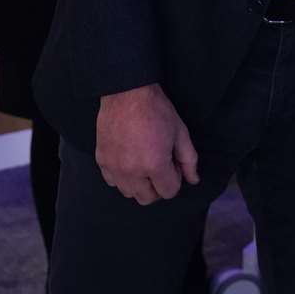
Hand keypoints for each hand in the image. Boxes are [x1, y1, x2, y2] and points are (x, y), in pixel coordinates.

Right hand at [96, 83, 198, 204]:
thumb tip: (193, 180)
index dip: (175, 180)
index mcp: (154, 165)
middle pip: (147, 199)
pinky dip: (122, 177)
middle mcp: (132, 172)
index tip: (174, 165)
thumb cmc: (158, 111)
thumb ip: (188, 160)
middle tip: (162, 167)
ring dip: (140, 185)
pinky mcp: (101, 161)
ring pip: (128, 193)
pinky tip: (130, 161)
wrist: (127, 94)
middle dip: (158, 187)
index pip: (168, 192)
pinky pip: (112, 182)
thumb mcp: (180, 133)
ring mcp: (113, 168)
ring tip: (145, 163)